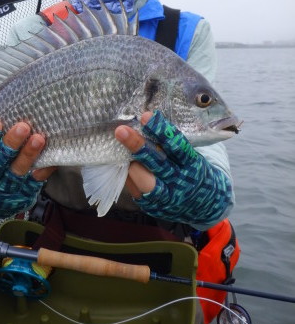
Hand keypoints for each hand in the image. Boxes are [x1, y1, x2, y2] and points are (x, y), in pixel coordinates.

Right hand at [0, 119, 54, 219]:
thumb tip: (1, 112)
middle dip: (10, 145)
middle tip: (23, 126)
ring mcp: (2, 193)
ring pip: (15, 174)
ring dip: (28, 156)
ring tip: (39, 139)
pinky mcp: (19, 199)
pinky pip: (32, 185)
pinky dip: (42, 172)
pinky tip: (50, 159)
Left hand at [115, 111, 232, 226]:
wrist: (203, 205)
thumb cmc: (192, 171)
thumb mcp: (190, 156)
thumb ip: (171, 144)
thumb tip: (144, 123)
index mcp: (192, 165)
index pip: (176, 145)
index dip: (160, 130)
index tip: (145, 116)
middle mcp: (179, 182)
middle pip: (155, 163)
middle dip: (136, 145)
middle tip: (121, 130)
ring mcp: (165, 197)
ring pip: (140, 177)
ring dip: (129, 161)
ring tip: (120, 147)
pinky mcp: (151, 206)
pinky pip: (133, 188)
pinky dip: (127, 173)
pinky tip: (123, 163)